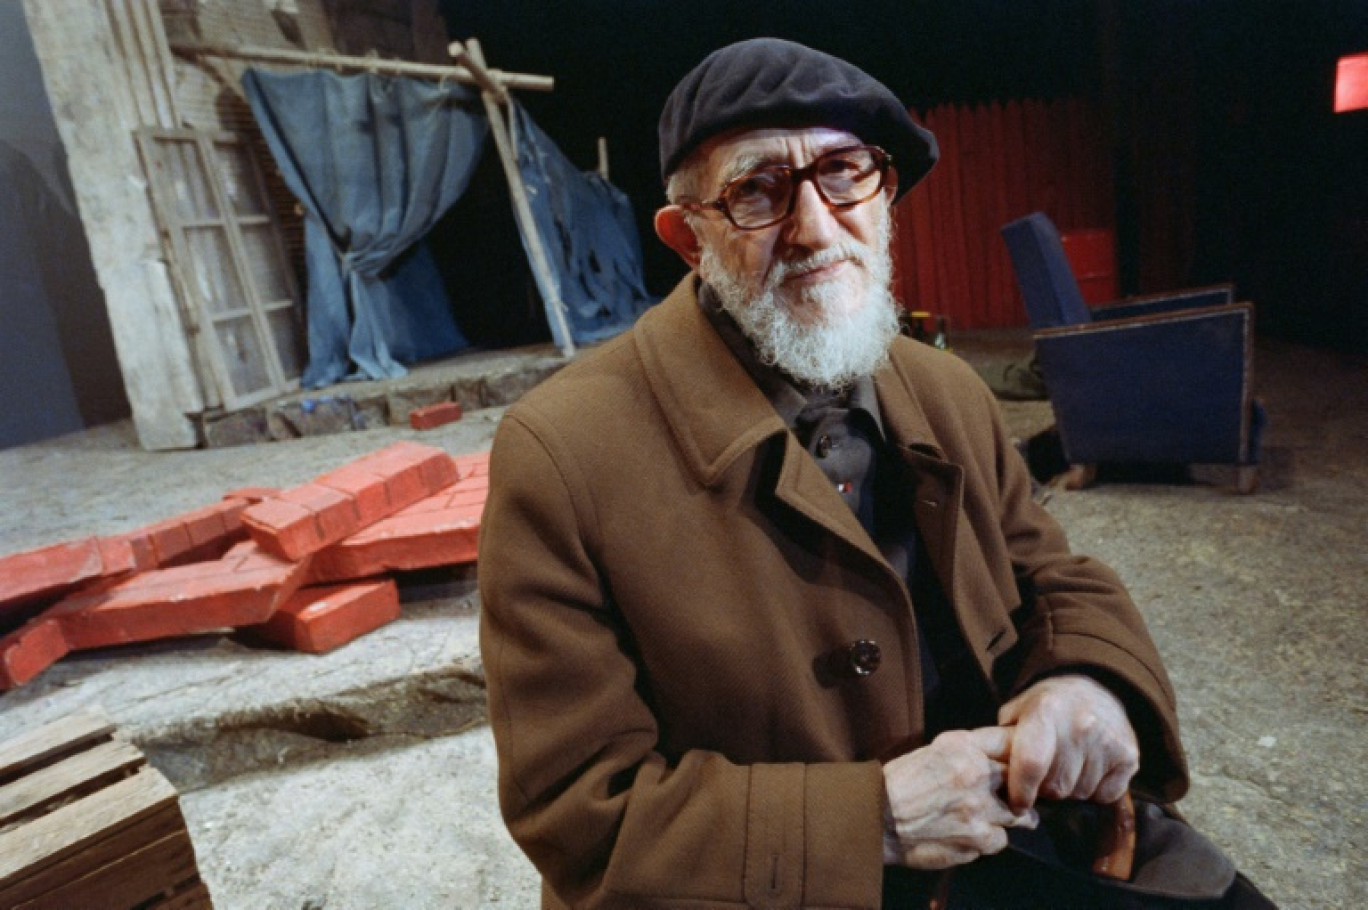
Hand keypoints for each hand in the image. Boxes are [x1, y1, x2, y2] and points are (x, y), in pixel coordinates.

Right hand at [882, 727, 1038, 868]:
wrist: (876, 818)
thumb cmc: (899, 783)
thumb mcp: (932, 752)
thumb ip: (966, 753)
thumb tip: (995, 758)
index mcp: (964, 748)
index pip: (1010, 750)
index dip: (1017, 762)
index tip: (1018, 770)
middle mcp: (976, 776)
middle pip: (1019, 783)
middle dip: (1019, 791)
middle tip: (1015, 798)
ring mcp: (980, 811)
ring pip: (1018, 816)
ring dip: (1009, 818)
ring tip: (999, 818)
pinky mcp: (977, 841)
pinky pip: (999, 841)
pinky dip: (989, 840)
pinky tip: (972, 836)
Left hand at [998, 674, 1138, 811]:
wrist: (1096, 690)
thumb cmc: (1048, 706)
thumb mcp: (1018, 711)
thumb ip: (1002, 741)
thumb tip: (990, 775)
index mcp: (1046, 711)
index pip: (1032, 764)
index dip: (1021, 791)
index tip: (1017, 804)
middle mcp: (1081, 724)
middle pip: (1056, 786)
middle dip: (1045, 788)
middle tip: (1045, 772)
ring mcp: (1109, 741)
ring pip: (1079, 794)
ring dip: (1069, 789)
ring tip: (1068, 765)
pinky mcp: (1130, 756)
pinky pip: (1105, 796)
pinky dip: (1094, 791)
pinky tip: (1089, 768)